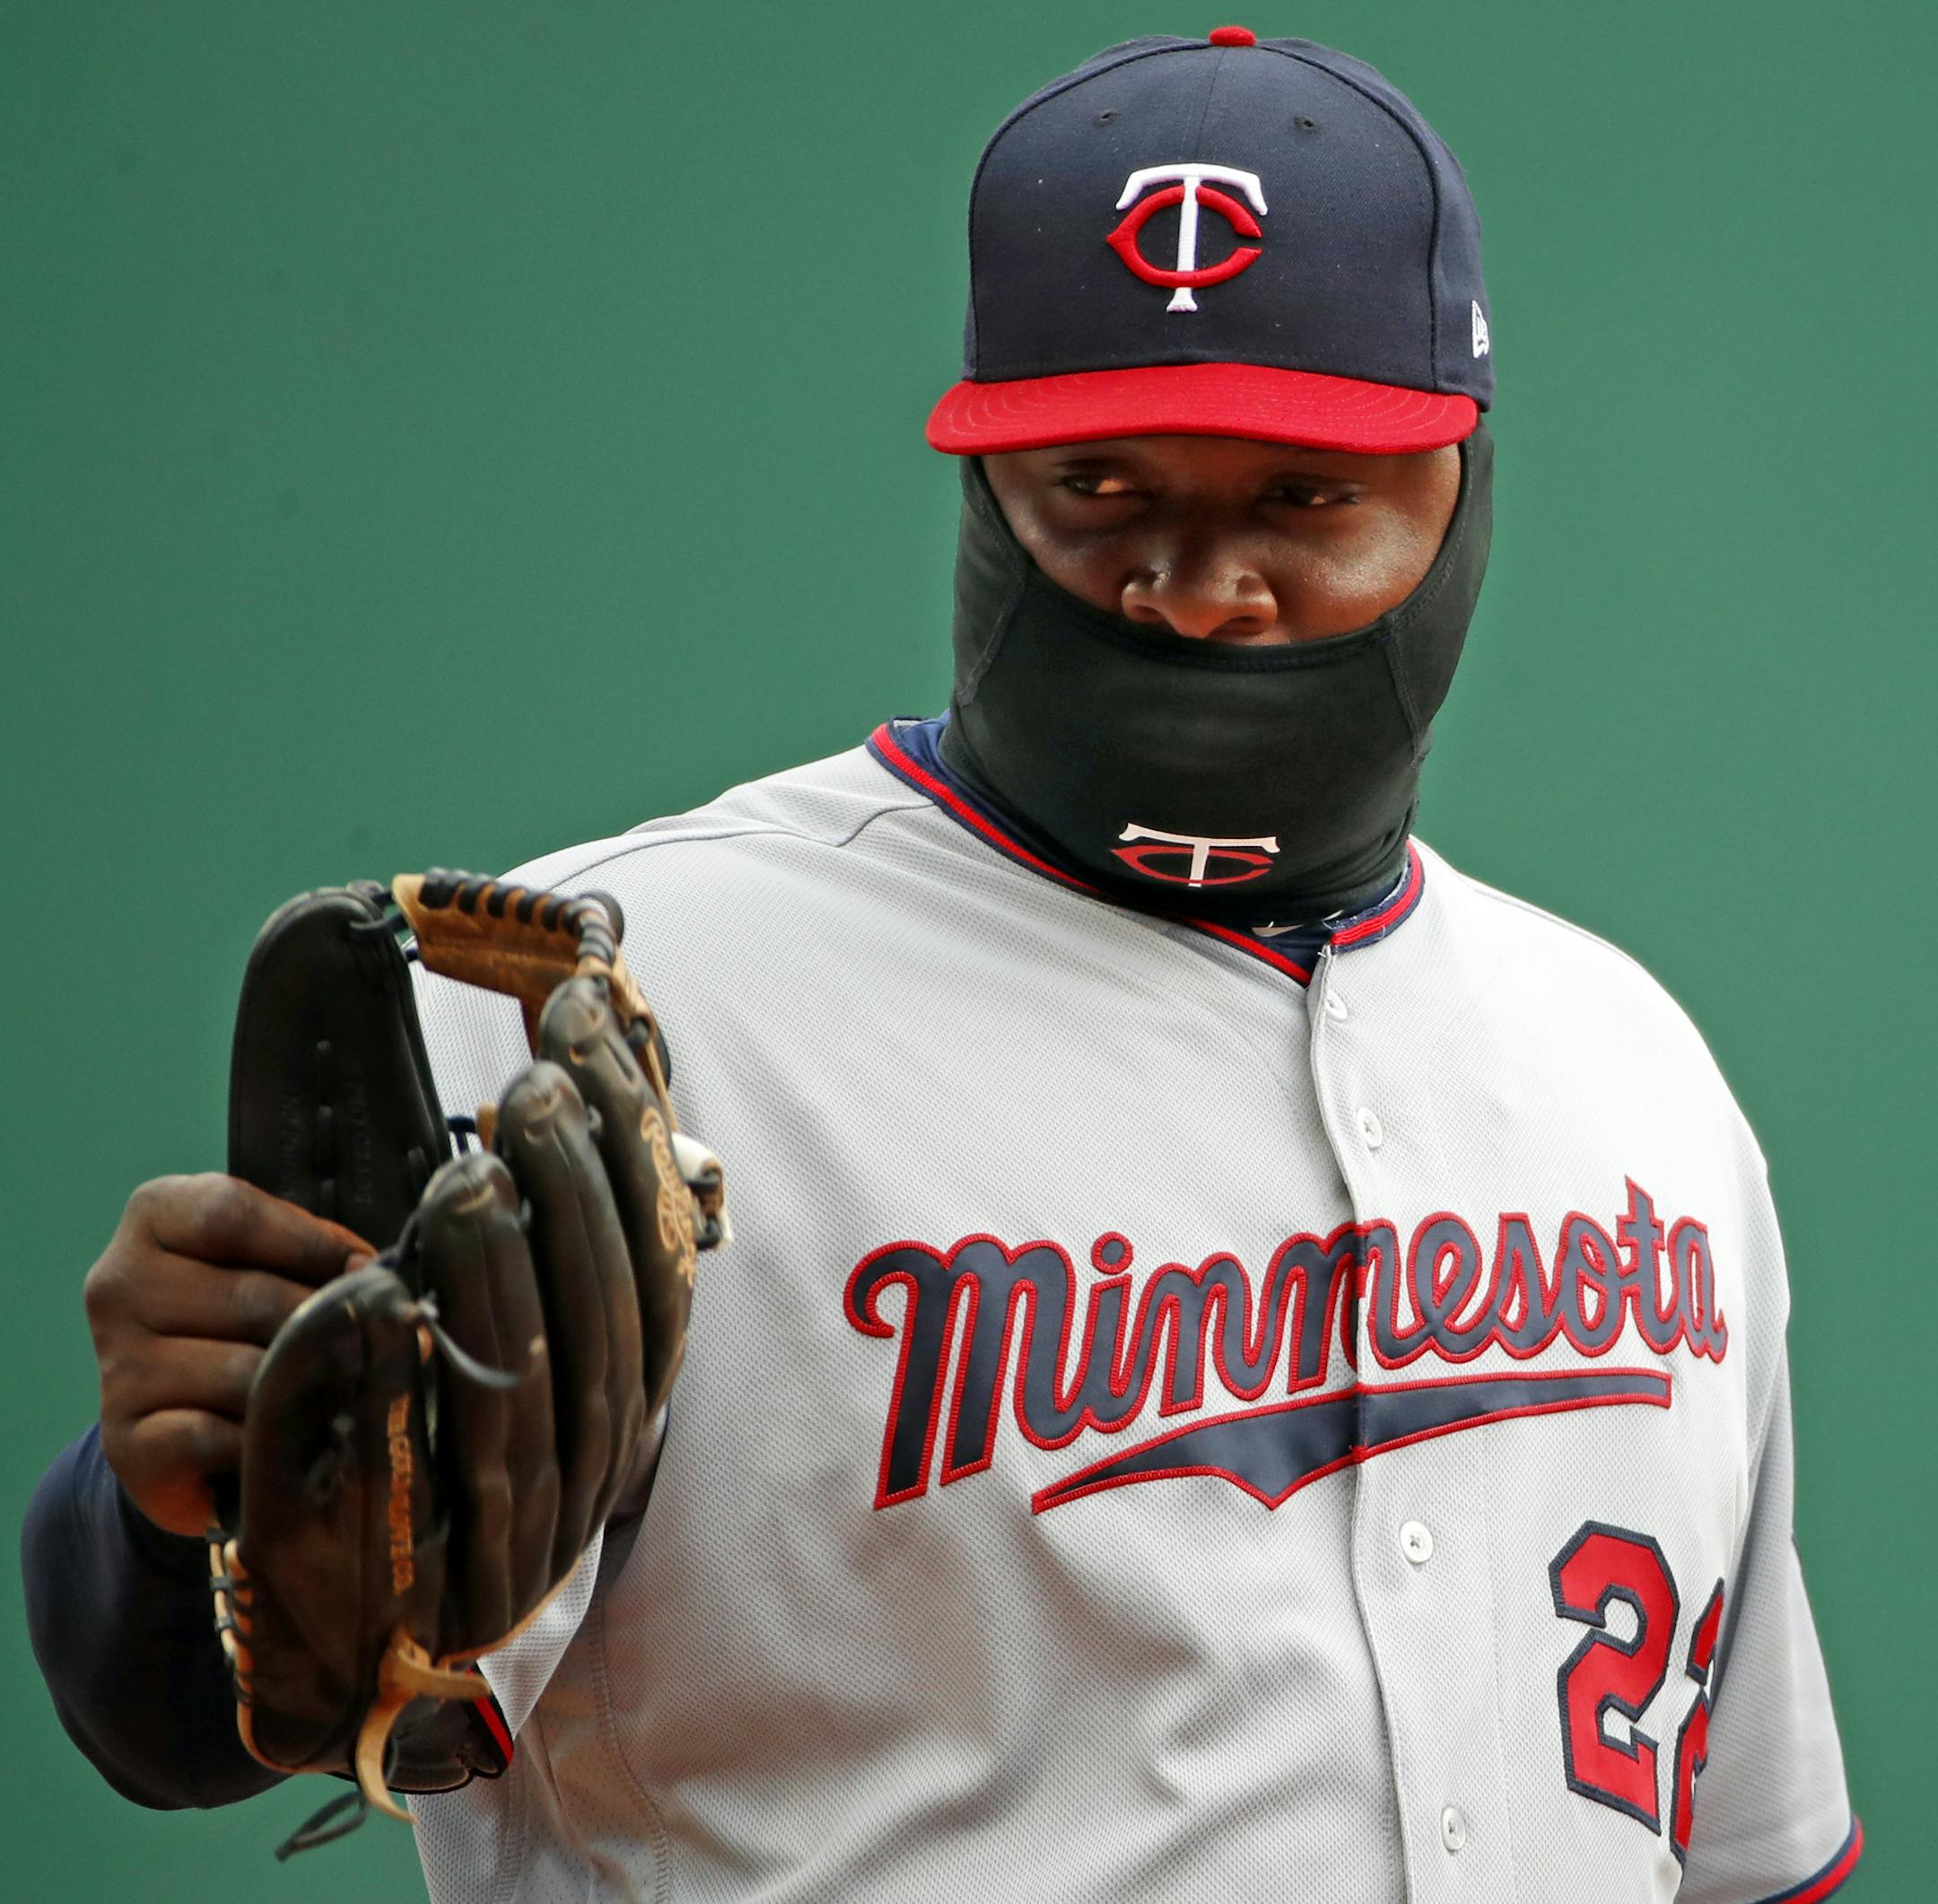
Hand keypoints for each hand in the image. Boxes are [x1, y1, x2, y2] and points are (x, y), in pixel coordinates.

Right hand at [84, 1175, 371, 1537]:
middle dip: (321, 1323)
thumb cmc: (243, 1319)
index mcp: (154, 1218)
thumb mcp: (272, 1261)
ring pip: (241, 1370)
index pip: (231, 1215)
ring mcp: (117, 1366)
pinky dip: (263, 1438)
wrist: (181, 1423)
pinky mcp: (127, 1442)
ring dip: (301, 1385)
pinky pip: (215, 1436)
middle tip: (368, 1342)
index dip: (310, 1244)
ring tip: (338, 1390)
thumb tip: (374, 1274)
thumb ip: (314, 1251)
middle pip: (248, 1295)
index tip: (363, 1270)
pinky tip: (285, 1439)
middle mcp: (119, 1284)